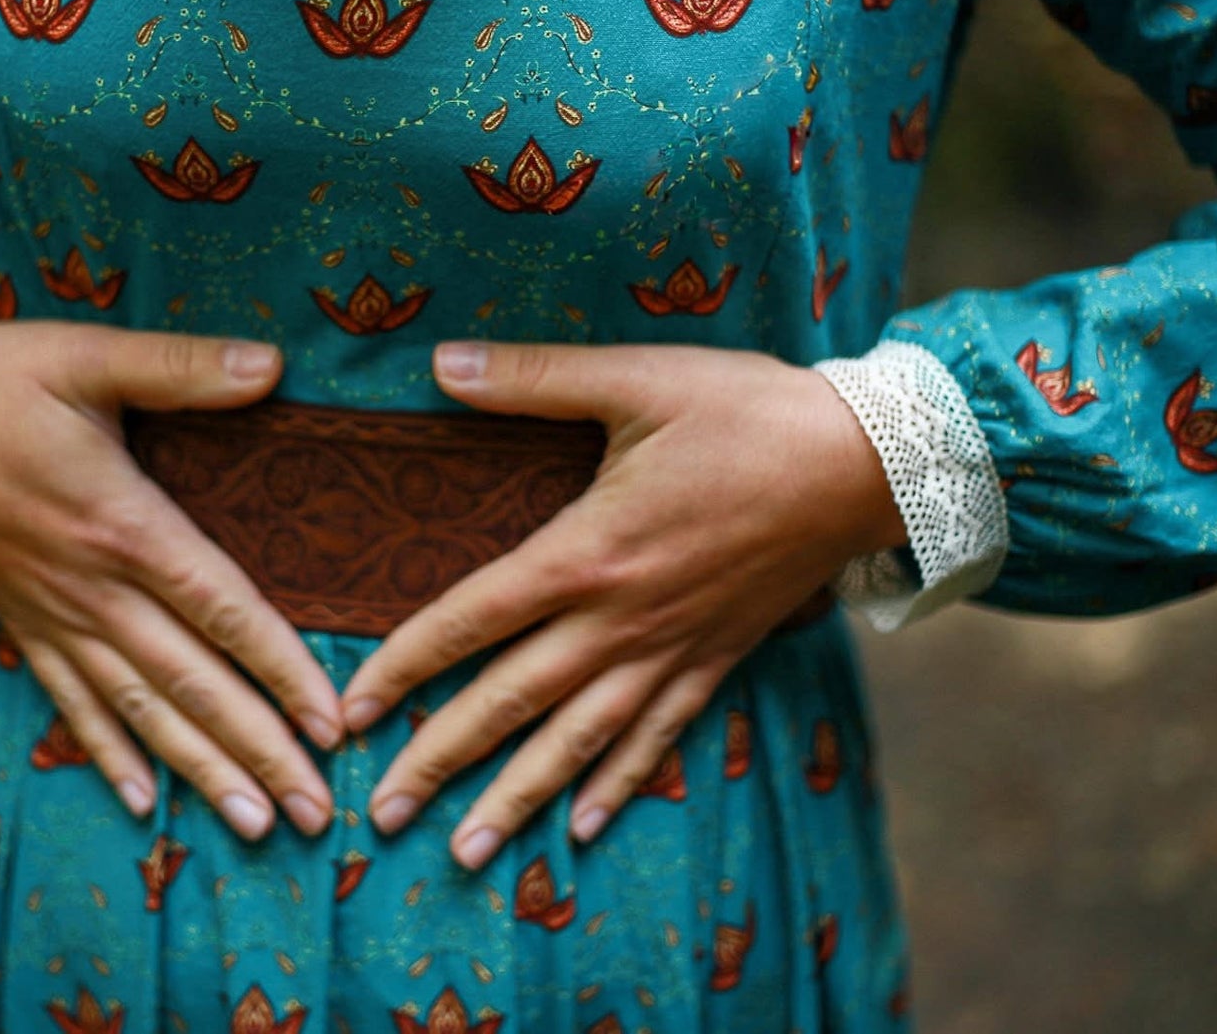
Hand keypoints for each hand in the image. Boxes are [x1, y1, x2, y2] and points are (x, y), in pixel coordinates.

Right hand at [0, 320, 345, 841]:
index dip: (281, 668)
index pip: (221, 609)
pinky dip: (109, 754)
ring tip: (256, 825)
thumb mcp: (87, 356)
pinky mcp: (21, 622)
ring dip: (201, 770)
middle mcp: (93, 587)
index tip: (331, 723)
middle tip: (316, 813)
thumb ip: (181, 368)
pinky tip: (142, 804)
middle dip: (259, 750)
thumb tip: (274, 367)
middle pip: (192, 683)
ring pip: (140, 710)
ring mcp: (54, 614)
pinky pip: (70, 703)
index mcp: (123, 523)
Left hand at [339, 339, 906, 868]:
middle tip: (377, 816)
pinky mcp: (714, 660)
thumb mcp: (638, 378)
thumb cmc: (748, 413)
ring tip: (465, 853)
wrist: (867, 464)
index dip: (403, 668)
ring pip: (578, 742)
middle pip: (509, 703)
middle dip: (438, 762)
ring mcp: (669, 651)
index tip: (349, 714)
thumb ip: (533, 378)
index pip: (469, 621)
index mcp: (586, 553)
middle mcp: (619, 620)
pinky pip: (656, 739)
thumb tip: (439, 363)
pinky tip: (582, 829)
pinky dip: (617, 786)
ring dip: (516, 799)